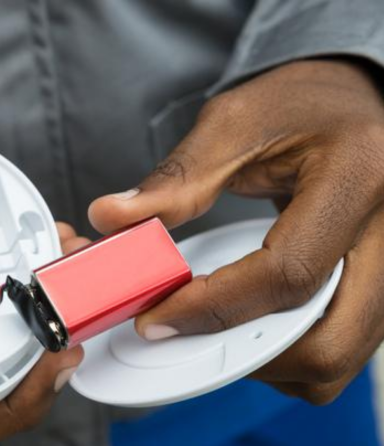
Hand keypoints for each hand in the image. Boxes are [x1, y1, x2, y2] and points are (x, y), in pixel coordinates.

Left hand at [88, 59, 383, 403]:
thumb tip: (111, 218)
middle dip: (247, 353)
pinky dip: (289, 345)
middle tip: (186, 331)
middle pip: (330, 341)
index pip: (288, 273)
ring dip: (270, 358)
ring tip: (215, 324)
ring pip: (341, 354)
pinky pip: (343, 339)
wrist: (349, 99)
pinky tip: (248, 317)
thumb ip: (176, 179)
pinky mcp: (382, 281)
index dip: (214, 306)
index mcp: (359, 176)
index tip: (156, 316)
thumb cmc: (300, 103)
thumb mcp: (233, 123)